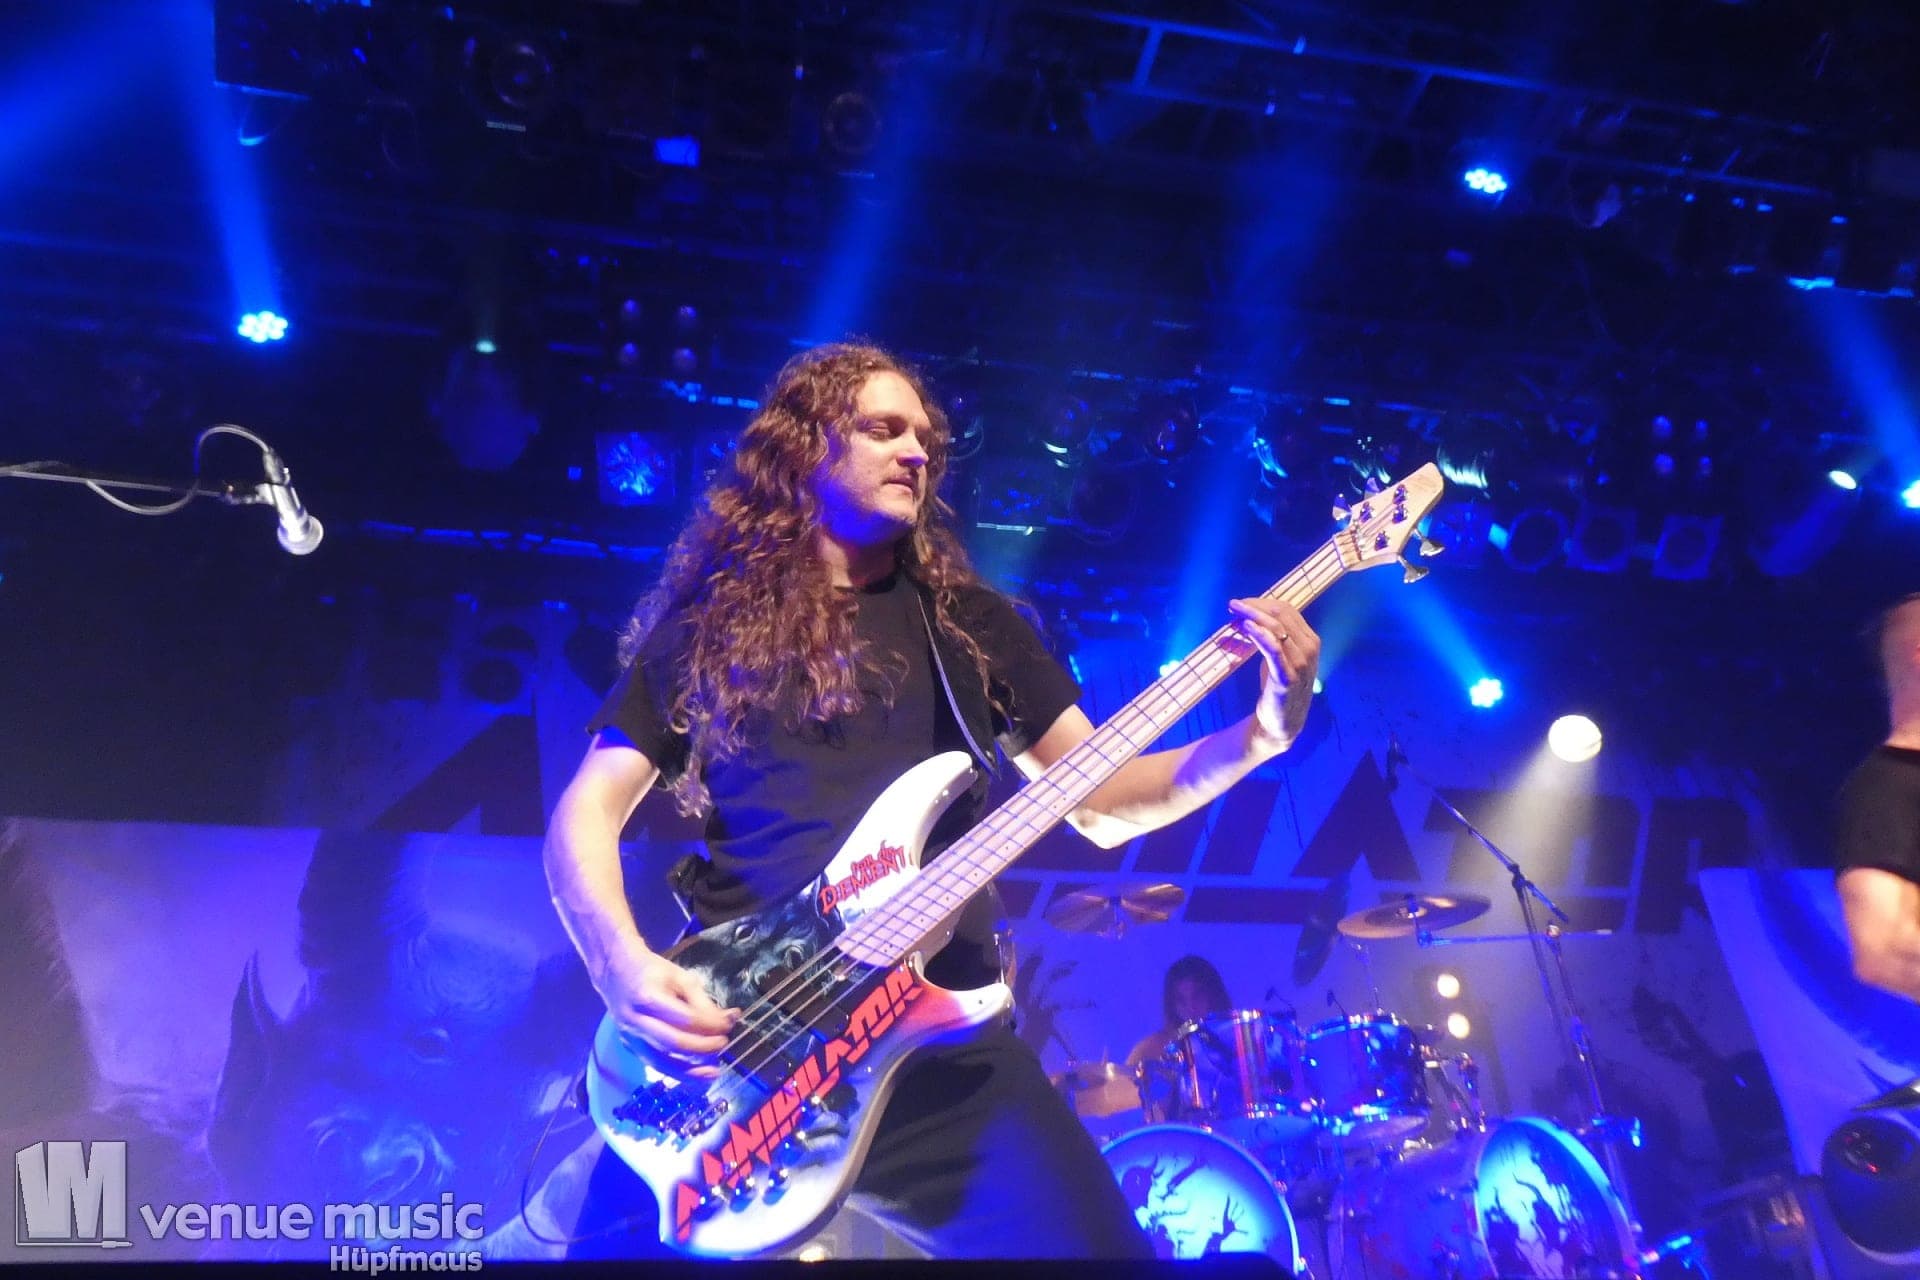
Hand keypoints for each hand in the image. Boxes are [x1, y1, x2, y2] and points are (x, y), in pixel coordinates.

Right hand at [595, 939, 739, 1078]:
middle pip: (674, 1043)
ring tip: (714, 1071)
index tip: (730, 1022)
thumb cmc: (651, 971)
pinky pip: (655, 1064)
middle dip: (703, 1047)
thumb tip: (728, 1020)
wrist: (614, 971)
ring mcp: (630, 1036)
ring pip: (662, 1061)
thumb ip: (702, 1001)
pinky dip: (677, 1073)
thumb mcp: (680, 977)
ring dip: (691, 1070)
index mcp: (648, 997)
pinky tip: (695, 1075)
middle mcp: (636, 1020)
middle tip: (724, 1043)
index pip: (686, 1018)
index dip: (711, 1024)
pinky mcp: (630, 1046)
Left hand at [1227, 597, 1318, 751]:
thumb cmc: (1278, 687)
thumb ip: (1267, 637)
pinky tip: (1246, 627)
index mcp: (1310, 640)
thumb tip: (1243, 619)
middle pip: (1282, 615)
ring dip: (1254, 616)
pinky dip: (1260, 635)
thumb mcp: (1276, 657)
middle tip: (1234, 605)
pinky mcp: (1287, 678)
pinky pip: (1274, 650)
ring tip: (1235, 612)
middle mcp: (1310, 648)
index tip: (1242, 603)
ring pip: (1277, 628)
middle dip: (1256, 606)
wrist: (1282, 723)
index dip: (1263, 602)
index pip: (1287, 610)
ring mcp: (1301, 663)